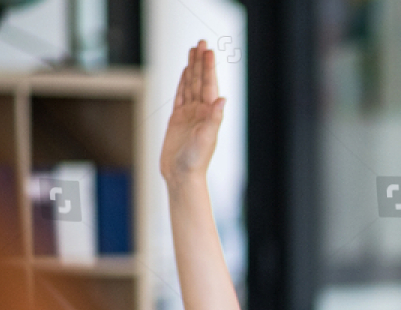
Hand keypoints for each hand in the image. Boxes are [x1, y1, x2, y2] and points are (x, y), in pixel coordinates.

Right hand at [160, 40, 225, 185]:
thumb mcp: (206, 138)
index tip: (208, 50)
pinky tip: (184, 73)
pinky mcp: (177, 119)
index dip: (208, 68)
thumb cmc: (196, 161)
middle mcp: (201, 112)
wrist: (182, 176)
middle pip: (199, 81)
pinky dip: (182, 83)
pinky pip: (180, 96)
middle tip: (201, 42)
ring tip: (193, 51)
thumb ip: (214, 119)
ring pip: (190, 85)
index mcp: (209, 114)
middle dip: (200, 61)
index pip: (209, 85)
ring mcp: (189, 114)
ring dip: (192, 68)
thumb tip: (222, 100)